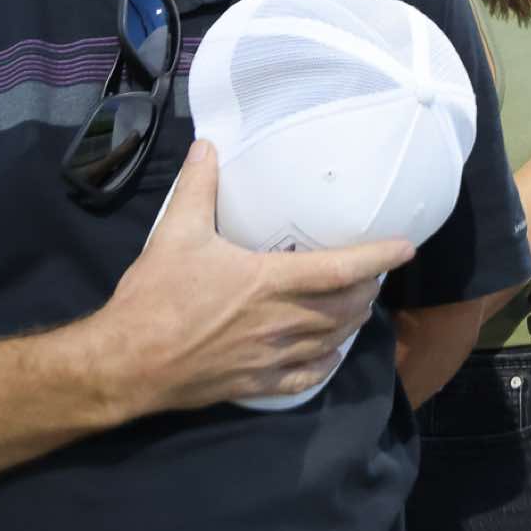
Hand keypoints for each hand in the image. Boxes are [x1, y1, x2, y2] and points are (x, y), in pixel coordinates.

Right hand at [82, 141, 414, 414]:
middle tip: (377, 272)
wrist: (125, 365)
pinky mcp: (255, 384)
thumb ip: (198, 187)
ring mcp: (271, 357)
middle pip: (345, 307)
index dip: (379, 257)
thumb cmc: (154, 299)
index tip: (406, 247)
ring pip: (331, 340)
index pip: (341, 269)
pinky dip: (326, 363)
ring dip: (353, 321)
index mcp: (269, 282)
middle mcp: (281, 321)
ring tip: (361, 303)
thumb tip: (209, 146)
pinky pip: (305, 377)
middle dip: (369, 289)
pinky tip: (332, 353)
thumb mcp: (176, 233)